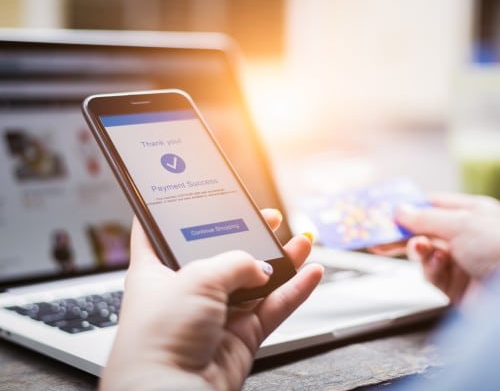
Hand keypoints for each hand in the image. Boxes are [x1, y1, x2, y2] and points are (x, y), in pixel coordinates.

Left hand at [99, 209, 322, 390]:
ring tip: (301, 240)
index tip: (191, 195)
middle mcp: (185, 290)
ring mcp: (215, 313)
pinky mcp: (239, 336)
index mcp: (157, 270)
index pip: (161, 232)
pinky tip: (310, 273)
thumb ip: (235, 263)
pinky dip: (294, 291)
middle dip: (247, 235)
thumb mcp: (196, 278)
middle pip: (221, 254)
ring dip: (280, 261)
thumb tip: (261, 267)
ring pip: (254, 281)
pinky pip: (272, 308)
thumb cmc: (160, 336)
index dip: (176, 211)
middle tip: (266, 218)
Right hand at [395, 193, 499, 303]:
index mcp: (471, 214)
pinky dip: (431, 269)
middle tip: (377, 236)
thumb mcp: (460, 222)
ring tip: (421, 249)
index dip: (407, 207)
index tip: (384, 211)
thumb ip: (424, 217)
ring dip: (418, 251)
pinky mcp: (455, 287)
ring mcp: (460, 262)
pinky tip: (439, 264)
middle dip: (401, 234)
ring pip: (423, 255)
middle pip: (422, 232)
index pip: (431, 206)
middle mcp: (465, 238)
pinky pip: (431, 275)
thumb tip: (400, 210)